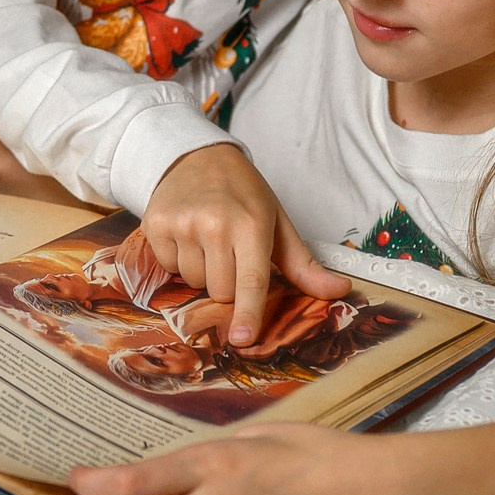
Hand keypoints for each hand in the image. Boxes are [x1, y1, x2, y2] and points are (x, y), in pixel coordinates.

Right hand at [141, 143, 346, 345]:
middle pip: (220, 291)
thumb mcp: (277, 222)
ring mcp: (182, 224)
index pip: (251, 280)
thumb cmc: (242, 193)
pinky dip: (178, 258)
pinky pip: (168, 267)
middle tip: (228, 250)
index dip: (249, 312)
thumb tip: (339, 291)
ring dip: (202, 271)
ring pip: (193, 282)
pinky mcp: (155, 225)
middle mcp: (215, 224)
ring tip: (205, 239)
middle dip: (227, 283)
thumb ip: (303, 264)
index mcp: (252, 224)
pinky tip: (185, 234)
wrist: (195, 156)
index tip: (243, 338)